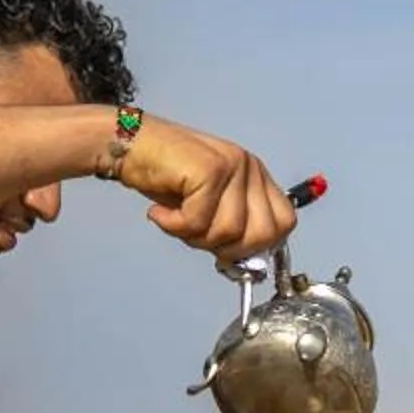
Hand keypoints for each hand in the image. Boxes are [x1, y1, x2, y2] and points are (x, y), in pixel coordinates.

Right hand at [116, 116, 296, 262]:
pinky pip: (198, 222)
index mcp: (256, 176)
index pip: (284, 223)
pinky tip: (160, 212)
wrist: (128, 146)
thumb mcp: (210, 208)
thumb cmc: (166, 179)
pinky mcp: (210, 170)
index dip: (259, 246)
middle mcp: (250, 167)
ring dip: (194, 236)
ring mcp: (233, 166)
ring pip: (229, 232)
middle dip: (227, 247)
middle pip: (262, 234)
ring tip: (174, 217)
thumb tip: (250, 266)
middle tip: (195, 232)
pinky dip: (174, 226)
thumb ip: (234, 229)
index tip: (228, 249)